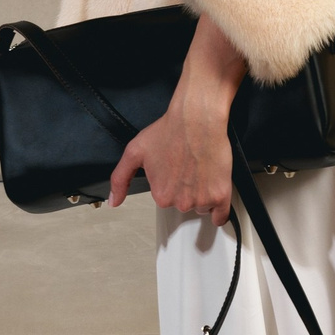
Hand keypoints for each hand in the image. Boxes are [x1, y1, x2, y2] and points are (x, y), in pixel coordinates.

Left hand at [108, 15, 246, 220]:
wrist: (197, 118)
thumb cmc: (169, 131)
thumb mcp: (135, 152)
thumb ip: (120, 179)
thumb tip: (113, 201)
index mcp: (161, 195)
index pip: (166, 198)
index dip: (170, 183)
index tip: (174, 169)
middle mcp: (180, 202)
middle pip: (184, 204)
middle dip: (186, 189)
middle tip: (188, 166)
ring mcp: (202, 199)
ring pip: (202, 206)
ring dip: (203, 194)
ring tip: (201, 169)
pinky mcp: (221, 194)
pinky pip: (220, 216)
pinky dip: (219, 211)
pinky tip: (215, 200)